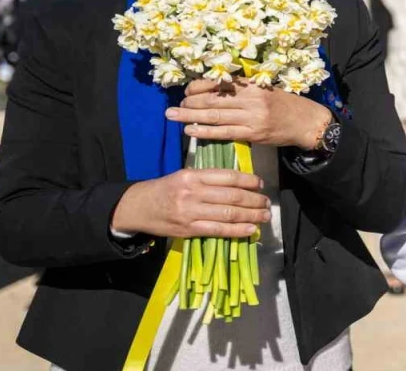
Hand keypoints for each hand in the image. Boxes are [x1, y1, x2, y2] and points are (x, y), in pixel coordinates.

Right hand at [110, 168, 270, 238]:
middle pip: (232, 196)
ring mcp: (190, 212)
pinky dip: (237, 230)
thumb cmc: (165, 189)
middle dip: (254, 200)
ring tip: (264, 216)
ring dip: (251, 215)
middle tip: (267, 202)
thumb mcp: (184, 176)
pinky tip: (250, 229)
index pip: (228, 177)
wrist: (138, 207)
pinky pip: (217, 230)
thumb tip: (238, 182)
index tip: (260, 184)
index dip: (249, 181)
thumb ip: (208, 178)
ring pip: (228, 214)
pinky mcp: (188, 229)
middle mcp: (193, 192)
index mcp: (193, 175)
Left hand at [168, 80, 332, 149]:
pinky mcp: (254, 133)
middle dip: (190, 102)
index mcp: (252, 84)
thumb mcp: (266, 89)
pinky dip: (206, 131)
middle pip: (213, 99)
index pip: (219, 83)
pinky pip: (224, 132)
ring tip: (173, 116)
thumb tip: (214, 89)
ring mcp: (252, 116)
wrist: (307, 121)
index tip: (186, 90)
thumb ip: (243, 89)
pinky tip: (191, 130)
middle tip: (173, 106)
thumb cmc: (285, 104)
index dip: (199, 86)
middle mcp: (251, 98)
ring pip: (215, 115)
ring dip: (191, 116)